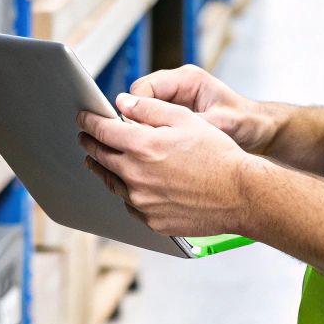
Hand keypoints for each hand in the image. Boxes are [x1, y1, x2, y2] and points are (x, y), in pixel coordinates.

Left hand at [77, 93, 256, 236]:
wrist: (241, 194)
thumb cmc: (218, 154)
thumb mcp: (185, 119)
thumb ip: (149, 109)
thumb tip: (122, 103)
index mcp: (142, 146)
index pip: (102, 130)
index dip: (89, 121)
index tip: (83, 118)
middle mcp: (137, 175)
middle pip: (101, 157)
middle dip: (91, 143)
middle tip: (86, 137)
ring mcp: (143, 201)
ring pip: (112, 182)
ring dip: (104, 168)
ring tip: (98, 160)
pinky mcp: (152, 220)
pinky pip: (129, 204)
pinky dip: (125, 191)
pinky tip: (129, 184)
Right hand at [131, 65, 276, 155]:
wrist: (260, 130)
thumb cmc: (246, 122)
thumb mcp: (222, 123)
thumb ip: (194, 123)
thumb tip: (165, 130)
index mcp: (187, 78)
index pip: (144, 88)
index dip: (135, 109)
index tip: (135, 132)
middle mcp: (177, 86)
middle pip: (138, 99)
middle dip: (135, 120)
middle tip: (137, 143)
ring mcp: (175, 100)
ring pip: (142, 112)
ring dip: (141, 129)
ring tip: (145, 149)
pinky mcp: (175, 115)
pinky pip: (152, 122)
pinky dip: (150, 135)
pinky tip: (155, 152)